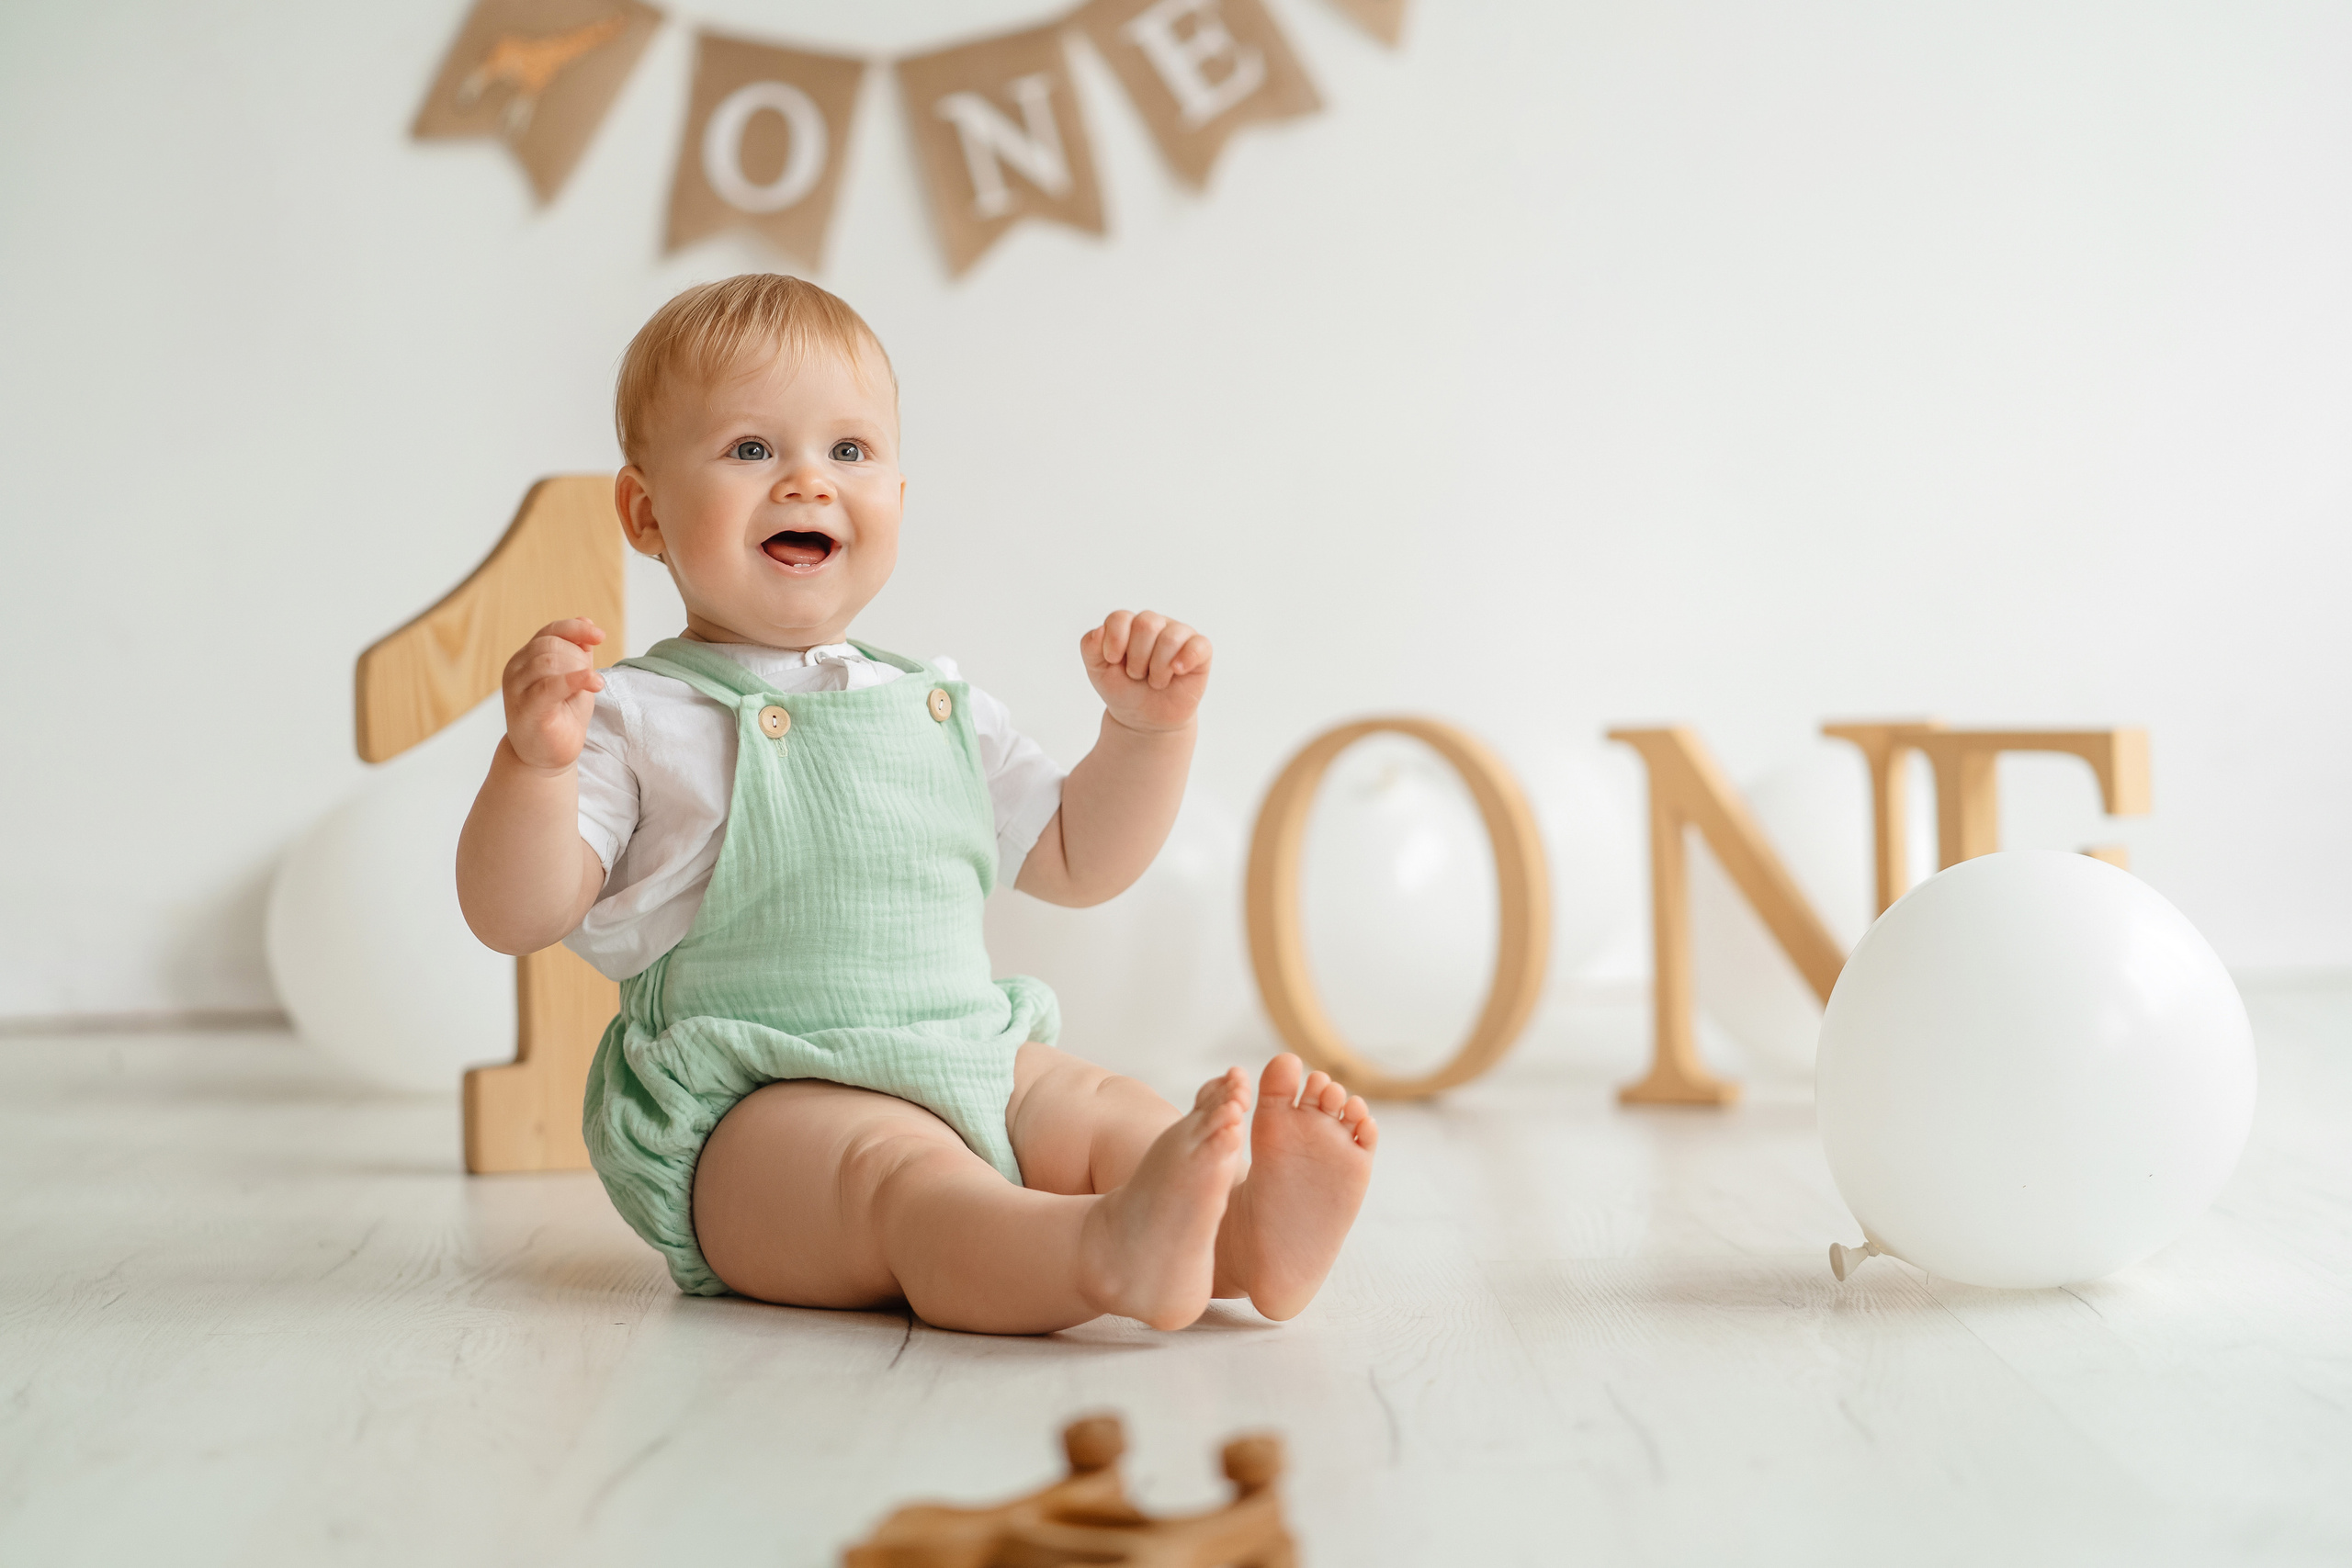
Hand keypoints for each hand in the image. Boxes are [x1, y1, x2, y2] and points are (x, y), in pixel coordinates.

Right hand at [501, 618, 606, 771]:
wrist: (545, 757)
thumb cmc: (561, 716)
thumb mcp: (575, 679)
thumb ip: (578, 653)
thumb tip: (587, 622)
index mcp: (527, 658)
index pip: (550, 631)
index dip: (576, 629)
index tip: (600, 636)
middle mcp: (516, 669)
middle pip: (550, 644)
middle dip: (578, 656)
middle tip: (590, 676)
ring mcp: (517, 689)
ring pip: (549, 661)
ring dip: (579, 669)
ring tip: (592, 686)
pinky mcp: (526, 708)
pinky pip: (549, 686)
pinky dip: (575, 680)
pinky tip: (594, 683)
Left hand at [1080, 610, 1211, 734]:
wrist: (1145, 719)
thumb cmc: (1123, 690)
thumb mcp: (1098, 671)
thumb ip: (1090, 647)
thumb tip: (1100, 630)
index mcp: (1129, 625)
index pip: (1120, 617)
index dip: (1115, 640)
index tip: (1113, 661)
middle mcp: (1155, 624)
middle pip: (1146, 624)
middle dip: (1137, 658)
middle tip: (1137, 675)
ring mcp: (1179, 635)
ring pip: (1170, 636)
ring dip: (1157, 667)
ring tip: (1156, 681)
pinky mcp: (1200, 651)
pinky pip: (1199, 645)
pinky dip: (1187, 658)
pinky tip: (1177, 671)